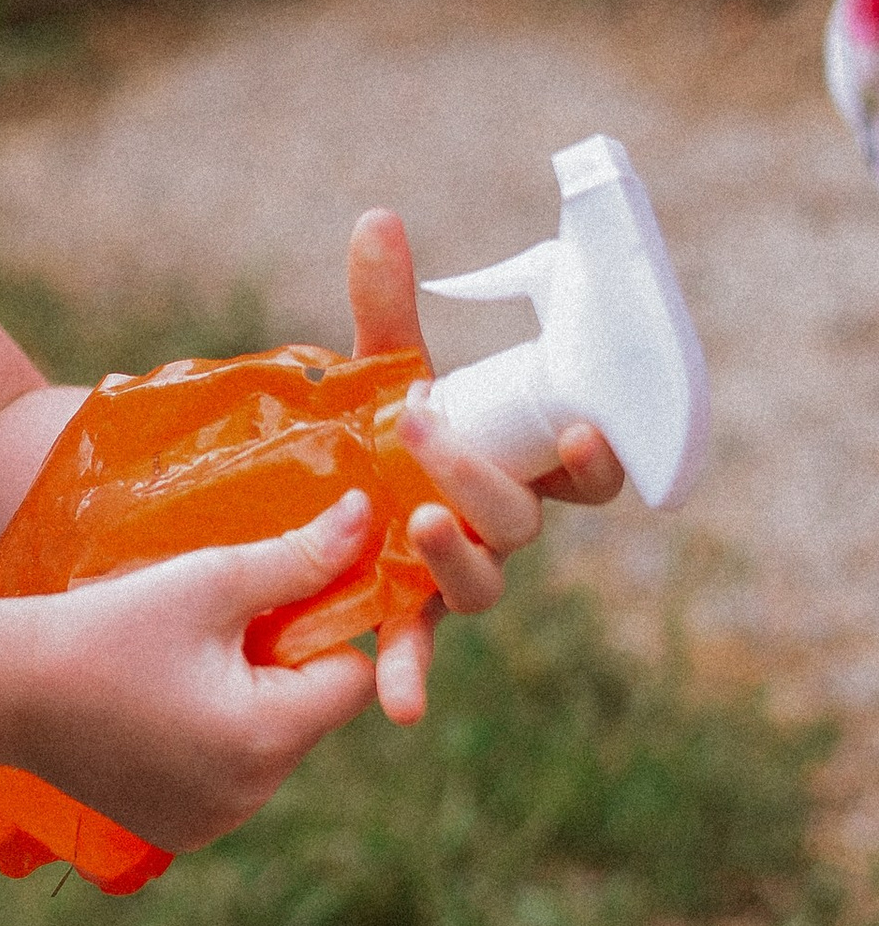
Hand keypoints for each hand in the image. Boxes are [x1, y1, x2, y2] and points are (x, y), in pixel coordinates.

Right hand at [12, 493, 381, 849]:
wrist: (5, 689)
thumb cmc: (109, 624)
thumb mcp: (211, 581)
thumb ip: (300, 557)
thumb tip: (371, 515)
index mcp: (268, 735)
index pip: (353, 679)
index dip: (321, 633)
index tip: (264, 611)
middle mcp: (251, 796)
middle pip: (313, 718)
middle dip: (283, 674)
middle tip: (211, 639)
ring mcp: (215, 823)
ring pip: (273, 751)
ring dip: (249, 712)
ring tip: (177, 675)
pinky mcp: (181, 833)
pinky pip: (230, 783)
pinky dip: (212, 750)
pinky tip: (157, 716)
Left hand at [347, 206, 624, 726]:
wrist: (331, 496)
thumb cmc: (388, 429)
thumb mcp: (384, 367)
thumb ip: (387, 305)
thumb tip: (376, 219)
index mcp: (522, 467)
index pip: (586, 475)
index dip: (595, 458)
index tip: (576, 429)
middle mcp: (503, 528)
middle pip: (522, 519)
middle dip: (480, 476)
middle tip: (422, 428)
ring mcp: (460, 574)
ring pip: (483, 584)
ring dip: (456, 559)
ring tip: (414, 528)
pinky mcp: (409, 612)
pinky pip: (418, 650)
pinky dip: (408, 675)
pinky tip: (396, 706)